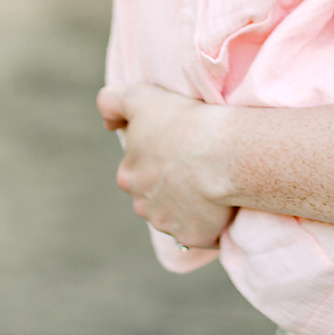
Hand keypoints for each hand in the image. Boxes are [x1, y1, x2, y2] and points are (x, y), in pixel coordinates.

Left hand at [97, 83, 236, 248]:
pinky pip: (200, 231)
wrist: (225, 154)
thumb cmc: (185, 121)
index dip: (161, 155)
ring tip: (212, 181)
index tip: (181, 144)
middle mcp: (142, 205)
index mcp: (128, 175)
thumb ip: (111, 102)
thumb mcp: (141, 97)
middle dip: (171, 183)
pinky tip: (221, 201)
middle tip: (198, 163)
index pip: (141, 167)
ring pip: (176, 214)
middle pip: (156, 194)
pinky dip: (208, 220)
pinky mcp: (193, 237)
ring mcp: (167, 224)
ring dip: (189, 203)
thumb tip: (108, 124)